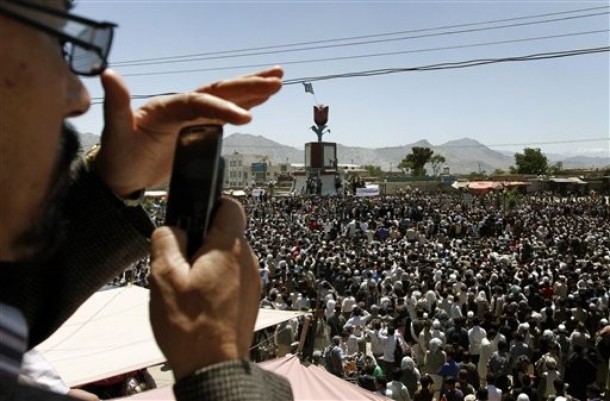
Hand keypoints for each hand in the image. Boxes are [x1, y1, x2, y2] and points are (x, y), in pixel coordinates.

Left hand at [92, 67, 282, 196]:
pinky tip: (259, 102)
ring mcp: (191, 116)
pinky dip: (243, 105)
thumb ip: (116, 105)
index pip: (199, 103)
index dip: (223, 108)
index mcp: (166, 107)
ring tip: (277, 81)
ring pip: (225, 98)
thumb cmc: (117, 158)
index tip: (246, 119)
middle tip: (276, 80)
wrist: (119, 175)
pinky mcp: (197, 128)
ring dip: (251, 90)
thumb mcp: (114, 134)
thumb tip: (110, 74)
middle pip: (218, 91)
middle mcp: (181, 106)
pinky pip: (224, 113)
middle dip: (248, 86)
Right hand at [148, 197, 260, 379]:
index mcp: (229, 247)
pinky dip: (215, 281)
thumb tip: (172, 228)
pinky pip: (231, 276)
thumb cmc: (191, 326)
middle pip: (224, 232)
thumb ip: (166, 240)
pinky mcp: (250, 297)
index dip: (209, 204)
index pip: (230, 204)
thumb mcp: (163, 276)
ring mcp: (252, 279)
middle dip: (201, 240)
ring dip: (206, 263)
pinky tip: (198, 301)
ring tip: (186, 287)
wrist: (214, 367)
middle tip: (179, 262)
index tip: (191, 216)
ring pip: (226, 256)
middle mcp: (247, 259)